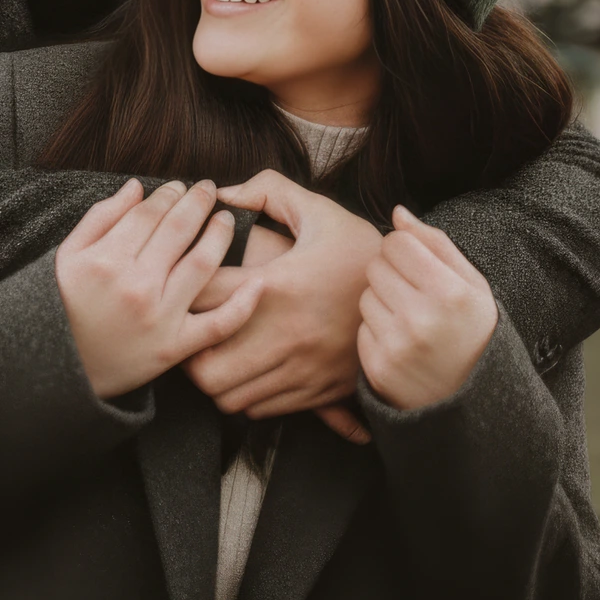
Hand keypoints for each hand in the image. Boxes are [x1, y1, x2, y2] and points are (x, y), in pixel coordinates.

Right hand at [56, 180, 263, 401]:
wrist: (59, 370)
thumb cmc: (62, 307)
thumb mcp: (67, 256)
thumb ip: (101, 217)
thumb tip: (137, 187)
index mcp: (107, 259)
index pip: (149, 212)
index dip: (169, 193)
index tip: (179, 186)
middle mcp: (136, 284)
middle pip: (178, 230)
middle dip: (198, 202)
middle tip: (208, 189)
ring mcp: (159, 317)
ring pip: (202, 265)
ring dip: (220, 234)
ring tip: (226, 219)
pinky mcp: (175, 348)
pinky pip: (218, 324)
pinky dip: (243, 304)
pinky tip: (258, 281)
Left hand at [183, 171, 381, 435]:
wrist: (418, 300)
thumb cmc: (361, 252)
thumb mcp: (322, 211)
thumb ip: (270, 190)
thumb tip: (224, 193)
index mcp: (278, 286)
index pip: (204, 298)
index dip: (182, 291)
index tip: (183, 282)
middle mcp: (284, 334)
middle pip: (204, 367)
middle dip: (188, 349)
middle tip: (188, 327)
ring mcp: (301, 369)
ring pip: (228, 396)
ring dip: (213, 376)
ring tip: (213, 351)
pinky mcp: (317, 392)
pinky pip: (260, 409)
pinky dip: (243, 394)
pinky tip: (246, 368)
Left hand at [357, 206, 497, 410]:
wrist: (474, 401)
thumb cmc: (473, 331)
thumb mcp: (473, 285)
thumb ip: (435, 243)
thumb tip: (396, 212)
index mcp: (449, 292)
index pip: (397, 242)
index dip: (405, 250)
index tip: (418, 266)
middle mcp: (421, 319)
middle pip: (376, 266)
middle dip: (391, 274)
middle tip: (413, 294)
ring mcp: (397, 346)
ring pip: (365, 295)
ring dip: (382, 301)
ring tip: (409, 319)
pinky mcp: (377, 368)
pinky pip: (361, 328)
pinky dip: (376, 331)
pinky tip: (400, 342)